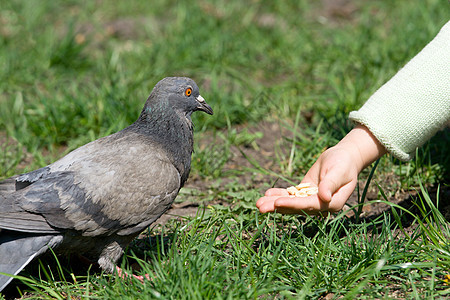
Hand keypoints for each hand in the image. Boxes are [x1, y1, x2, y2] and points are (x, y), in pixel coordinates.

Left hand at [256, 125, 385, 214]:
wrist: (344, 157)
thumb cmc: (343, 163)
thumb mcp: (338, 171)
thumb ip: (330, 184)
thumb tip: (324, 198)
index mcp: (332, 203)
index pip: (308, 205)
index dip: (292, 205)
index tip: (277, 202)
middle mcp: (320, 206)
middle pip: (296, 208)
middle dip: (278, 207)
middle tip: (260, 208)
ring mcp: (311, 200)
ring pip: (290, 203)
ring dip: (274, 203)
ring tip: (258, 204)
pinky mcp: (305, 193)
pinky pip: (290, 195)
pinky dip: (278, 194)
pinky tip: (266, 193)